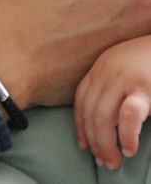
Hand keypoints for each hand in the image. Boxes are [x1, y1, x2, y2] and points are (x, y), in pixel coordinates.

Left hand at [74, 36, 150, 169]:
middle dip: (93, 140)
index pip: (81, 99)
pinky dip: (127, 135)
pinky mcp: (146, 88)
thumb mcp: (123, 69)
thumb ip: (112, 87)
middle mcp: (107, 72)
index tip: (83, 145)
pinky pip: (129, 114)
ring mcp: (126, 79)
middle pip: (90, 111)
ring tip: (113, 161)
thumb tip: (105, 123)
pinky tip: (129, 149)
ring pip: (103, 116)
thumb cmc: (150, 61)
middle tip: (102, 161)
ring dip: (105, 143)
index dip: (79, 125)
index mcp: (101, 68)